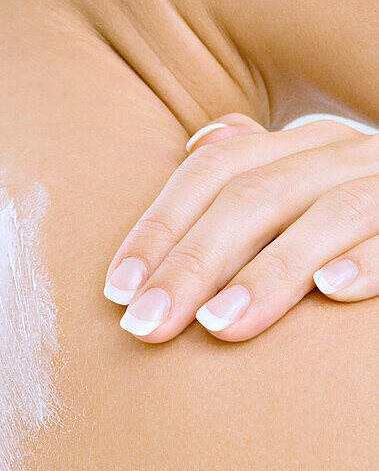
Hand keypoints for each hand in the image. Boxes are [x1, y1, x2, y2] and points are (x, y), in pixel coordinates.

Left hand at [104, 113, 378, 341]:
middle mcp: (342, 150)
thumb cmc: (365, 211)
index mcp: (299, 143)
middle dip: (192, 263)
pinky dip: (369, 258)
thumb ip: (260, 167)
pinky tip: (333, 293)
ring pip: (325, 212)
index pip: (211, 171)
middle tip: (146, 327)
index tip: (117, 292)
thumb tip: (200, 143)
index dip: (159, 227)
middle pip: (253, 194)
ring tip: (219, 327)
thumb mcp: (310, 182)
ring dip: (269, 273)